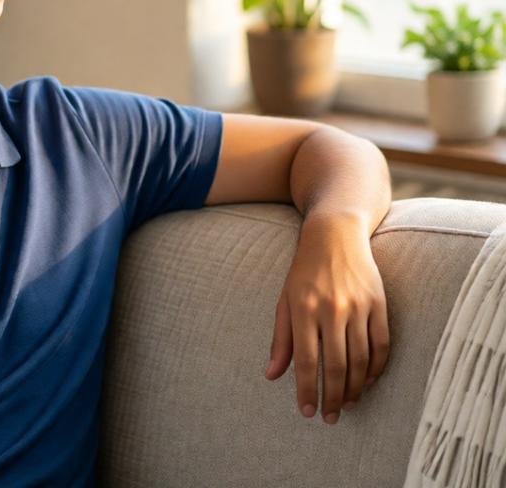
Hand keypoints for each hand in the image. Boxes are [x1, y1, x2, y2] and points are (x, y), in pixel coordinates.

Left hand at [264, 214, 389, 423]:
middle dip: (332, 397)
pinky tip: (367, 382)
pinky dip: (377, 368)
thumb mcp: (284, 301)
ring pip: (361, 360)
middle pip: (336, 366)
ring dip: (355, 388)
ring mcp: (358, 307)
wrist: (335, 235)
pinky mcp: (379, 304)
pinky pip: (382, 345)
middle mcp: (331, 309)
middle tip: (330, 418)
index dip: (306, 390)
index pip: (305, 361)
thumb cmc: (303, 272)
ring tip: (347, 404)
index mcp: (303, 309)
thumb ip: (280, 340)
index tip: (307, 412)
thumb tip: (272, 376)